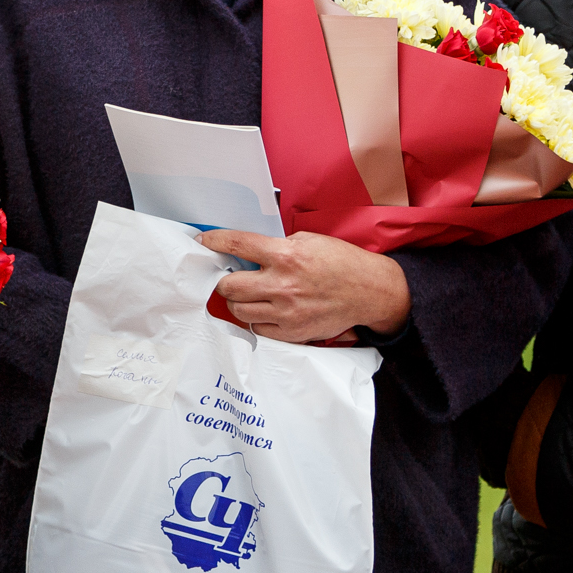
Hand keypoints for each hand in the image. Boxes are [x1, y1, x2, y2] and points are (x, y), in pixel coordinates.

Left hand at [197, 230, 410, 344]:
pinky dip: (256, 318)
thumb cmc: (340, 262)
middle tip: (230, 276)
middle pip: (229, 286)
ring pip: (238, 310)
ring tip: (248, 295)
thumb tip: (248, 251)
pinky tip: (266, 309)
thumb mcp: (309, 240)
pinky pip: (257, 328)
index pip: (238, 245)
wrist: (368, 291)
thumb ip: (278, 246)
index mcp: (286, 255)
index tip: (203, 242)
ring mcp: (286, 312)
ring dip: (238, 301)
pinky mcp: (291, 332)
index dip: (215, 242)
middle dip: (224, 279)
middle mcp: (282, 284)